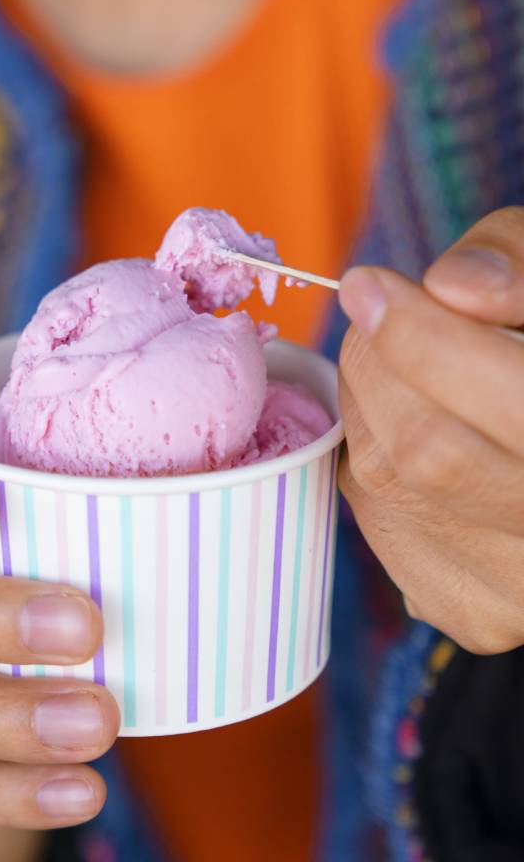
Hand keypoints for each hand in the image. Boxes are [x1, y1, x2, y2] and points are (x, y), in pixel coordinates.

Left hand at [337, 206, 523, 653]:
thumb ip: (513, 263)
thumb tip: (451, 288)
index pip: (507, 403)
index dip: (419, 337)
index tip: (369, 284)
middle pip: (429, 449)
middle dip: (378, 364)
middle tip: (380, 316)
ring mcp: (518, 590)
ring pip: (389, 487)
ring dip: (368, 408)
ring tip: (404, 368)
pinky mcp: (471, 612)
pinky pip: (377, 519)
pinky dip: (373, 461)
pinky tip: (414, 430)